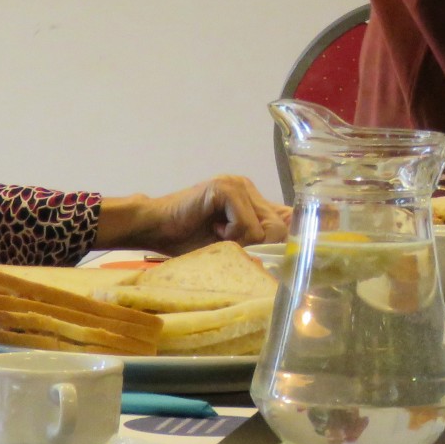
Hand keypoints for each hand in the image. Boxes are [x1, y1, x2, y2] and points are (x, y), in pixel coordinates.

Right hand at [101, 176, 290, 253]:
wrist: (155, 226)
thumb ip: (258, 241)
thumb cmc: (189, 240)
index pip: (288, 217)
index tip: (281, 258)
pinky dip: (231, 234)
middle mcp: (248, 188)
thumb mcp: (231, 244)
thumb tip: (290, 246)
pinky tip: (212, 228)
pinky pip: (247, 224)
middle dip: (258, 245)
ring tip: (217, 234)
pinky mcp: (225, 188)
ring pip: (264, 228)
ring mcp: (237, 185)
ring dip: (241, 240)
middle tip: (229, 242)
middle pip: (279, 227)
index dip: (288, 238)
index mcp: (252, 200)